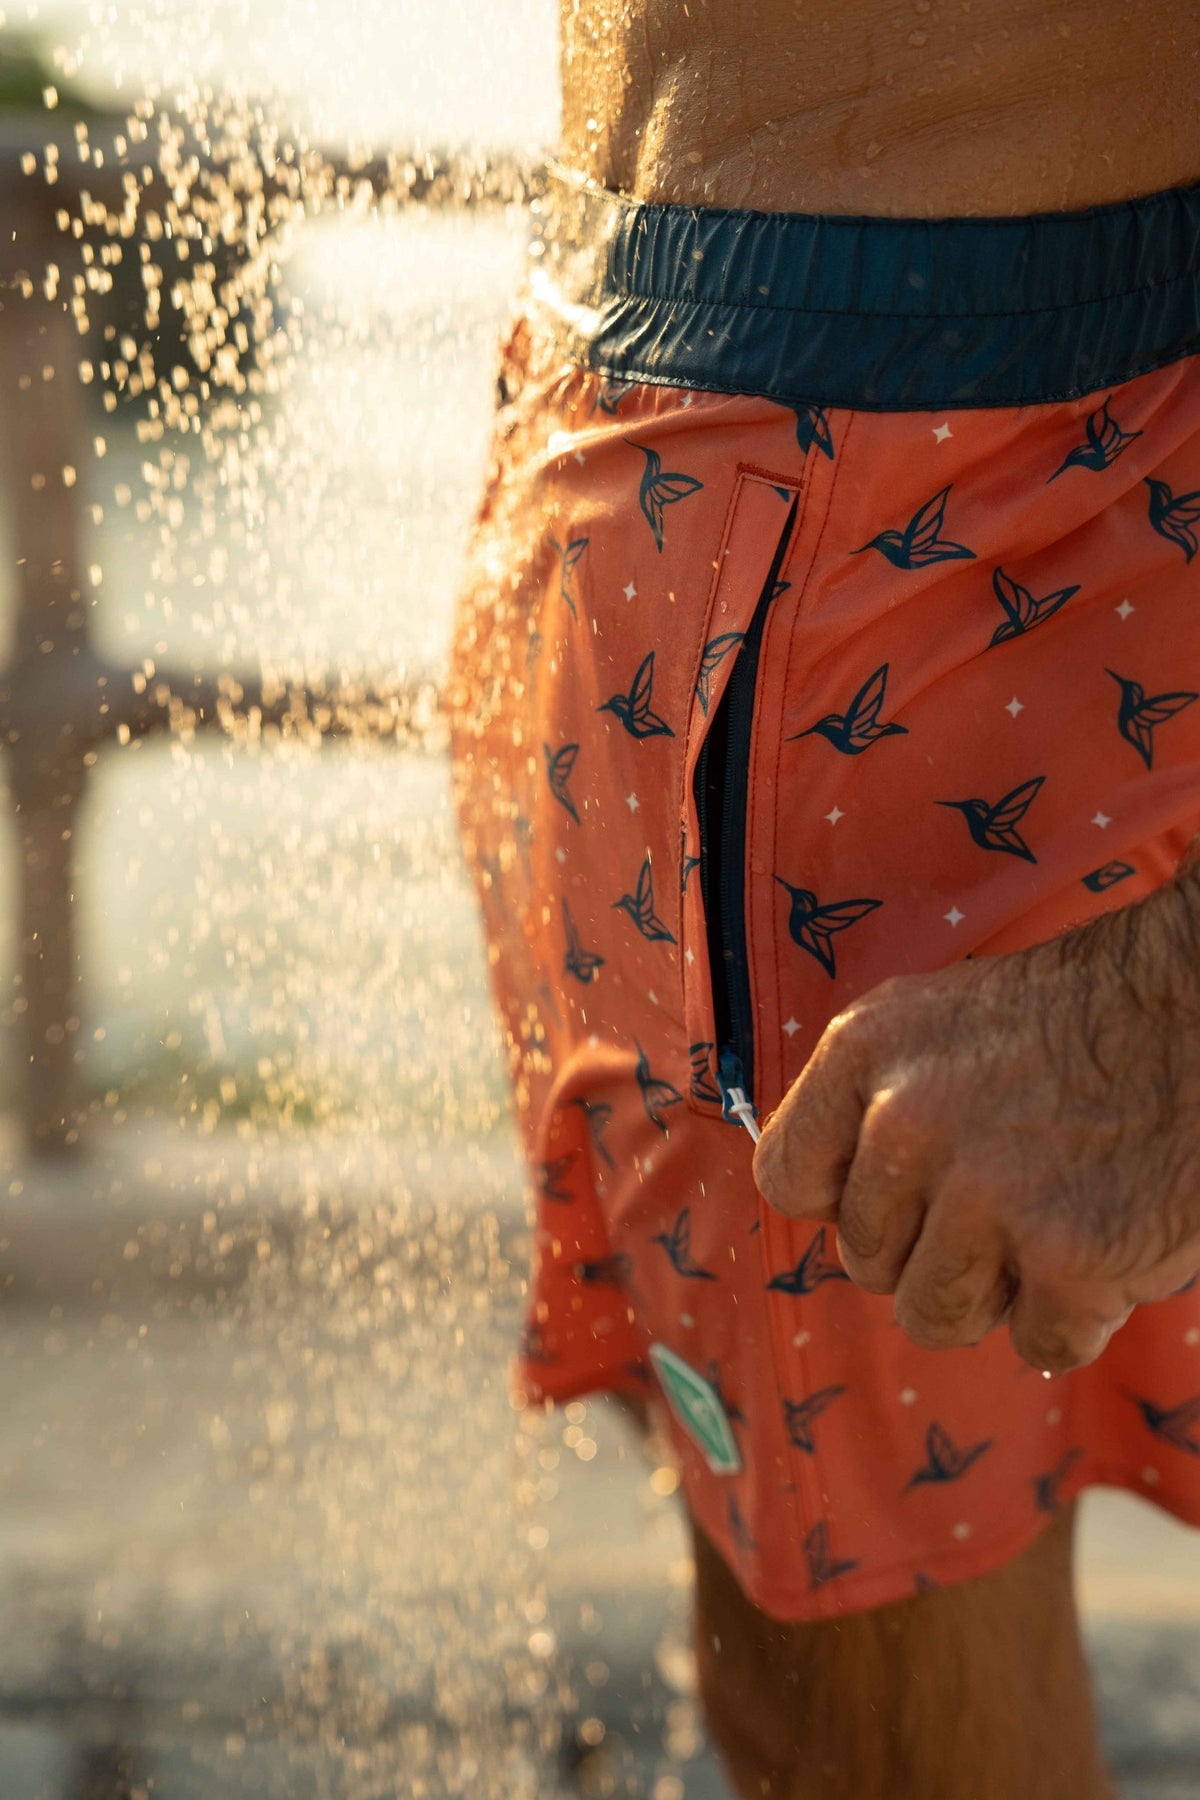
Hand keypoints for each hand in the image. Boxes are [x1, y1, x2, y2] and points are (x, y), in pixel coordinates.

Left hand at [751, 869, 1199, 1373]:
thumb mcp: (942, 1020)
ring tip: (1050, 1225)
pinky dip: (1077, 1319)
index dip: (842, 1204)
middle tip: (1003, 1202)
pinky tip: (1107, 1248)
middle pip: (866, 1261)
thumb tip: (836, 1196)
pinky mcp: (1073, 1260)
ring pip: (935, 1316)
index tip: (894, 1199)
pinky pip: (1039, 1345)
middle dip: (931, 1249)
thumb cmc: (1085, 1015)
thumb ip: (875, 1101)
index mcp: (865, 1053)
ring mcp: (988, 1195)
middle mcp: (908, 1122)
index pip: (787, 1179)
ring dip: (995, 1294)